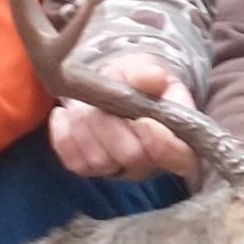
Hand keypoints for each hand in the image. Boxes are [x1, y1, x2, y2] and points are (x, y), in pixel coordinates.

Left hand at [49, 54, 198, 183]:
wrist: (112, 88)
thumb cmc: (138, 83)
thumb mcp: (148, 71)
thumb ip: (151, 75)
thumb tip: (154, 76)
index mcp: (178, 141)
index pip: (179, 157)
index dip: (162, 144)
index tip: (143, 120)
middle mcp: (151, 164)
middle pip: (130, 156)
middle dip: (110, 123)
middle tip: (103, 99)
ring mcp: (118, 171)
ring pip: (97, 159)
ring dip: (85, 125)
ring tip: (84, 103)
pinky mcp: (90, 170)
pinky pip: (72, 161)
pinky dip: (64, 134)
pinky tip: (65, 114)